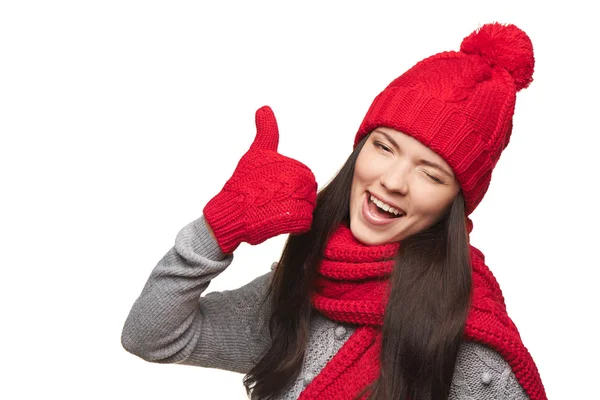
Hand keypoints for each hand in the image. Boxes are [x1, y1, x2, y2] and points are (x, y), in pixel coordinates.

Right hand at [203, 106, 316, 253]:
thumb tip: (264, 108)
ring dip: (292, 211)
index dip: (287, 184)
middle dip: (292, 198)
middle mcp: (301, 181)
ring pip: (306, 208)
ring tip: (274, 209)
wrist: (231, 211)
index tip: (270, 187)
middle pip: (307, 193)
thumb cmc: (243, 182)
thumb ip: (266, 131)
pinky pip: (304, 222)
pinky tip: (278, 219)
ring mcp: (299, 200)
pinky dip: (293, 223)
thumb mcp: (256, 152)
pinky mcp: (295, 219)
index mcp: (296, 166)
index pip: (303, 178)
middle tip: (272, 201)